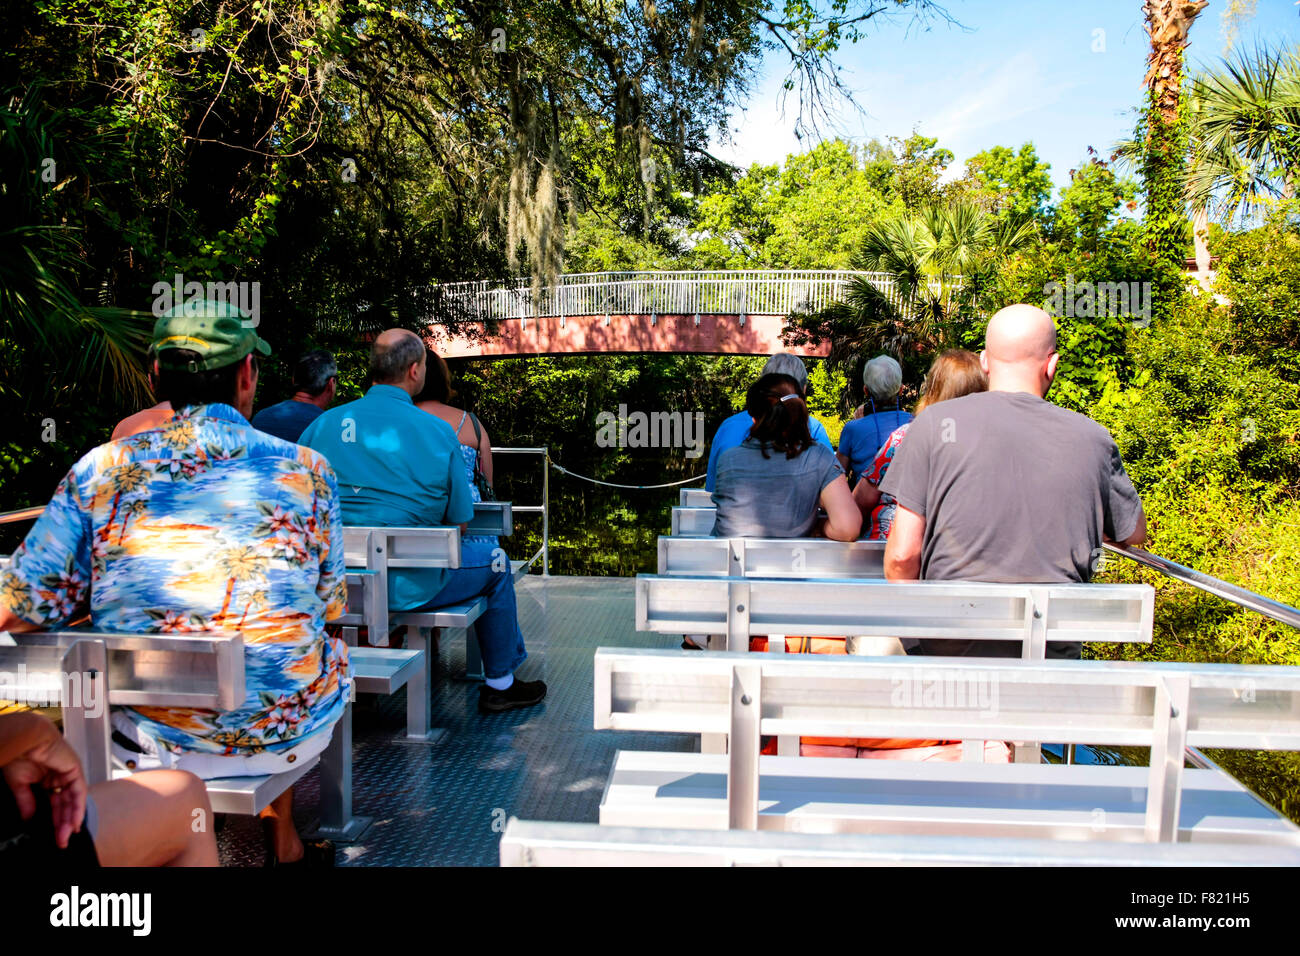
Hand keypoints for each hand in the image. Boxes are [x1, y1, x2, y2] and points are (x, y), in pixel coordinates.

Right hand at [3, 722, 86, 848]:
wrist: (25, 738)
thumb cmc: (20, 754)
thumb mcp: (20, 783)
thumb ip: (27, 801)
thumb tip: (29, 818)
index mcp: (46, 778)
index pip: (53, 803)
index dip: (54, 819)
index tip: (54, 835)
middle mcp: (59, 776)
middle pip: (64, 804)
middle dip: (63, 823)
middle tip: (61, 841)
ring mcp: (68, 773)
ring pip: (72, 800)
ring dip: (70, 819)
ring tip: (66, 836)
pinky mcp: (75, 769)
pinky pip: (78, 792)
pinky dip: (77, 807)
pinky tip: (74, 822)